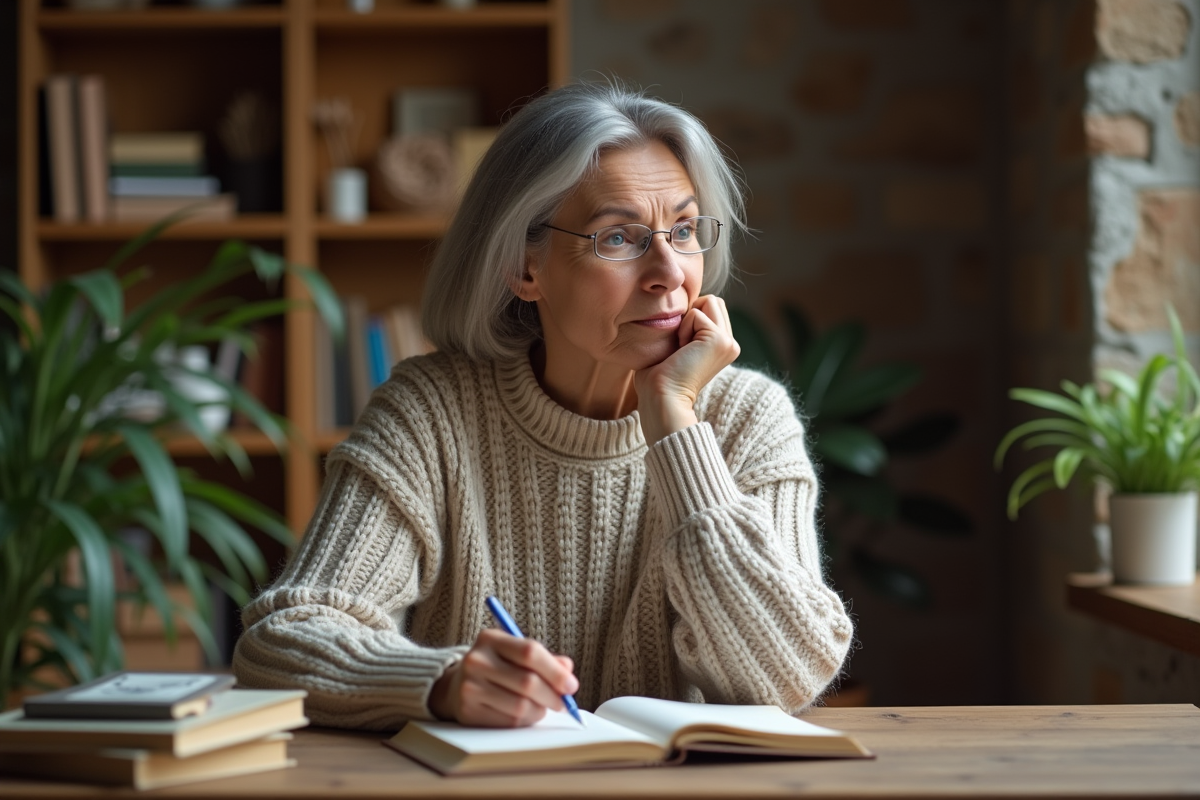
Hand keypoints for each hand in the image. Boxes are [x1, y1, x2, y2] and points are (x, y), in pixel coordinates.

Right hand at [428, 628, 578, 726]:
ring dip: (540, 710)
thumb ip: (543, 659)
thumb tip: (567, 670)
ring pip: (521, 705)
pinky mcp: (468, 711)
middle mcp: (477, 660)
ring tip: (541, 706)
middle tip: (563, 702)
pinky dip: (525, 720)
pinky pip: (509, 721)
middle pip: (527, 682)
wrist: (454, 686)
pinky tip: (525, 714)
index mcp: (490, 639)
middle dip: (553, 695)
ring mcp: (470, 687)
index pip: (529, 652)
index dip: (555, 671)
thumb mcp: (515, 653)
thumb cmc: (495, 667)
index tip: (571, 685)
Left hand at [635, 294, 739, 443]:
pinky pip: (696, 313)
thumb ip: (685, 325)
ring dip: (687, 321)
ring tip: (682, 348)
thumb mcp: (675, 344)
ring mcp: (729, 343)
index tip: (679, 348)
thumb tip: (681, 304)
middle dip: (690, 316)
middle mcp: (731, 344)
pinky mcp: (721, 341)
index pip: (709, 306)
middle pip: (711, 301)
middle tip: (680, 347)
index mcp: (722, 346)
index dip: (687, 318)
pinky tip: (682, 352)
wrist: (661, 398)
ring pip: (708, 301)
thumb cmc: (657, 376)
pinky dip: (683, 329)